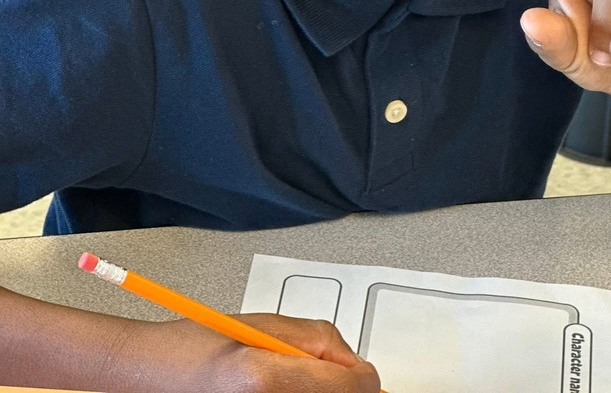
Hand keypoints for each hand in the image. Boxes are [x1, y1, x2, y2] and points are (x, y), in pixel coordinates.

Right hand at [105, 313, 380, 392]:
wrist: (149, 376)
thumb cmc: (193, 347)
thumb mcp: (262, 326)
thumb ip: (316, 340)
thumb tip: (351, 360)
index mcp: (266, 379)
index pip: (355, 385)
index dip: (358, 372)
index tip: (350, 365)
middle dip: (339, 387)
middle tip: (315, 372)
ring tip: (288, 382)